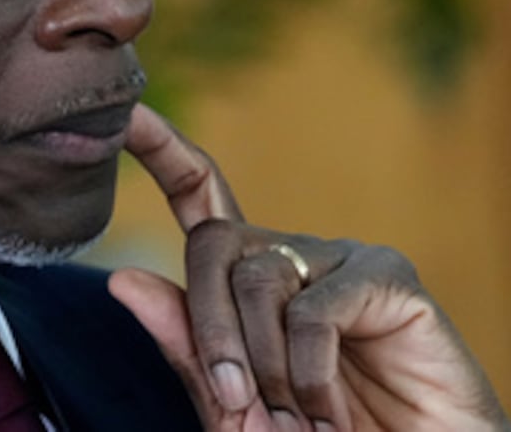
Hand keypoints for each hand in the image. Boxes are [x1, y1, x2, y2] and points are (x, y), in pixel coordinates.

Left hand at [108, 104, 510, 430]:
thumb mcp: (234, 407)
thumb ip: (187, 346)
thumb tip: (122, 278)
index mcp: (248, 279)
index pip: (197, 193)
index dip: (161, 147)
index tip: (124, 111)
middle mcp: (291, 255)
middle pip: (212, 241)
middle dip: (209, 325)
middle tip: (235, 398)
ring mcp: (341, 260)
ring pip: (257, 277)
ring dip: (262, 363)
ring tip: (296, 416)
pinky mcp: (389, 277)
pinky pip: (315, 310)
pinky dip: (310, 375)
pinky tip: (329, 410)